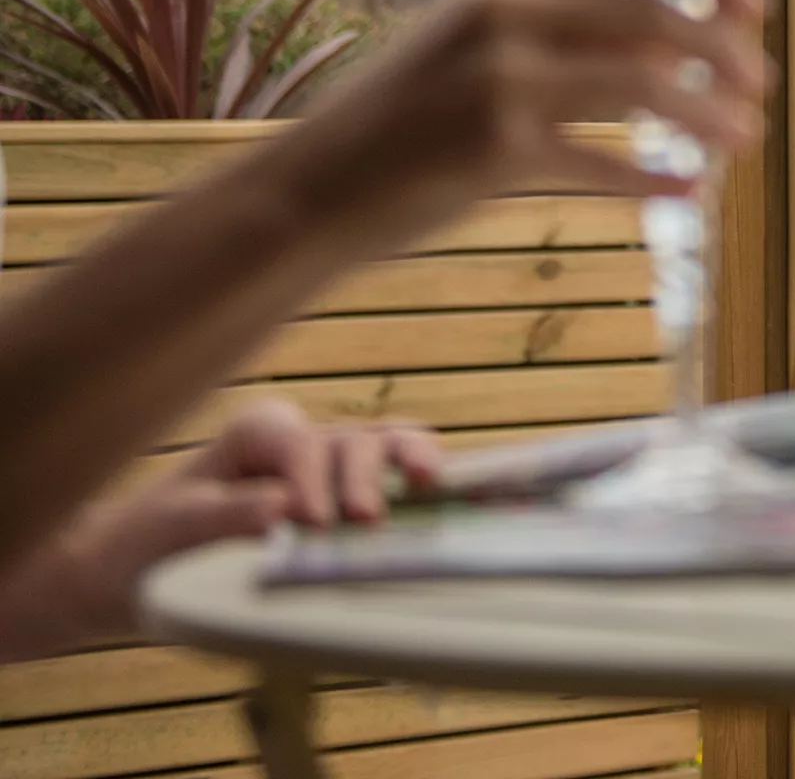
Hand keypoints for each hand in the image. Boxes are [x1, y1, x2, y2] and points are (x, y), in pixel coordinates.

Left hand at [0, 399, 440, 661]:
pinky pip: (396, 481)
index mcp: (261, 432)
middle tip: (365, 521)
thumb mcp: (173, 526)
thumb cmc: (152, 540)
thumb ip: (225, 514)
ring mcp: (333, 468)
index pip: (300, 445)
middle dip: (364, 476)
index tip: (308, 524)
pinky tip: (447, 494)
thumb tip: (280, 508)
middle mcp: (304, 441)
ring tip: (428, 485)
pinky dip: (422, 482)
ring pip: (385, 446)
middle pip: (352, 440)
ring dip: (407, 464)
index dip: (309, 480)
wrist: (139, 569)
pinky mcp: (348, 499)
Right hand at [277, 0, 772, 251]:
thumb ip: (574, 19)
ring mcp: (499, 73)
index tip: (755, 7)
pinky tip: (688, 194)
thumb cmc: (413, 114)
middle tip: (761, 88)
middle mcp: (506, 5)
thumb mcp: (483, 35)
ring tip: (744, 142)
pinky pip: (604, 161)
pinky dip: (655, 179)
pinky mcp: (494, 146)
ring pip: (647, 85)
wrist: (310, 189)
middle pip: (658, 12)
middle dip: (726, 51)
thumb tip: (688, 25)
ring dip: (708, 115)